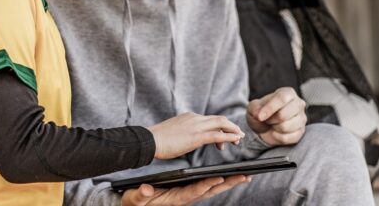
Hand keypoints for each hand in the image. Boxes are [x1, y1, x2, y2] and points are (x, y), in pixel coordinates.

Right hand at [121, 175, 250, 205]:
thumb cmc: (135, 202)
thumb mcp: (134, 199)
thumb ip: (139, 195)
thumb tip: (144, 189)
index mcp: (174, 199)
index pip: (192, 192)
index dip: (204, 186)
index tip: (216, 179)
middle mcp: (185, 198)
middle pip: (209, 191)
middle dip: (227, 184)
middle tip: (244, 177)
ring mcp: (188, 196)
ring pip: (211, 189)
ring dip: (227, 183)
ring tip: (244, 175)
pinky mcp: (188, 193)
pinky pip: (207, 187)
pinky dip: (219, 182)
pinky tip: (229, 177)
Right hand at [147, 113, 244, 159]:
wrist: (150, 140)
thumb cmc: (159, 139)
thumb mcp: (175, 131)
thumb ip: (184, 132)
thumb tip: (188, 138)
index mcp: (189, 117)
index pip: (210, 119)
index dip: (220, 127)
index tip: (223, 137)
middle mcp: (195, 118)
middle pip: (219, 119)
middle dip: (231, 126)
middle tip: (238, 135)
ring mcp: (196, 126)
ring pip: (221, 123)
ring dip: (233, 130)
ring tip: (239, 138)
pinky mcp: (196, 136)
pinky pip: (217, 134)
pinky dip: (228, 136)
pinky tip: (235, 139)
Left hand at [246, 87, 306, 145]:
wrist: (264, 126)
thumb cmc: (261, 112)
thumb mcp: (253, 107)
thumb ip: (255, 108)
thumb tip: (258, 115)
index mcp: (288, 93)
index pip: (282, 98)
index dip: (269, 108)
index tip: (259, 117)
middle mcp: (298, 104)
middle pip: (283, 114)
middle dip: (270, 119)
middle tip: (267, 119)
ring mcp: (302, 118)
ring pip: (285, 127)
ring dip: (274, 128)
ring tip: (273, 124)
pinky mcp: (301, 132)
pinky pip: (286, 138)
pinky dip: (277, 137)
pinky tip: (277, 131)